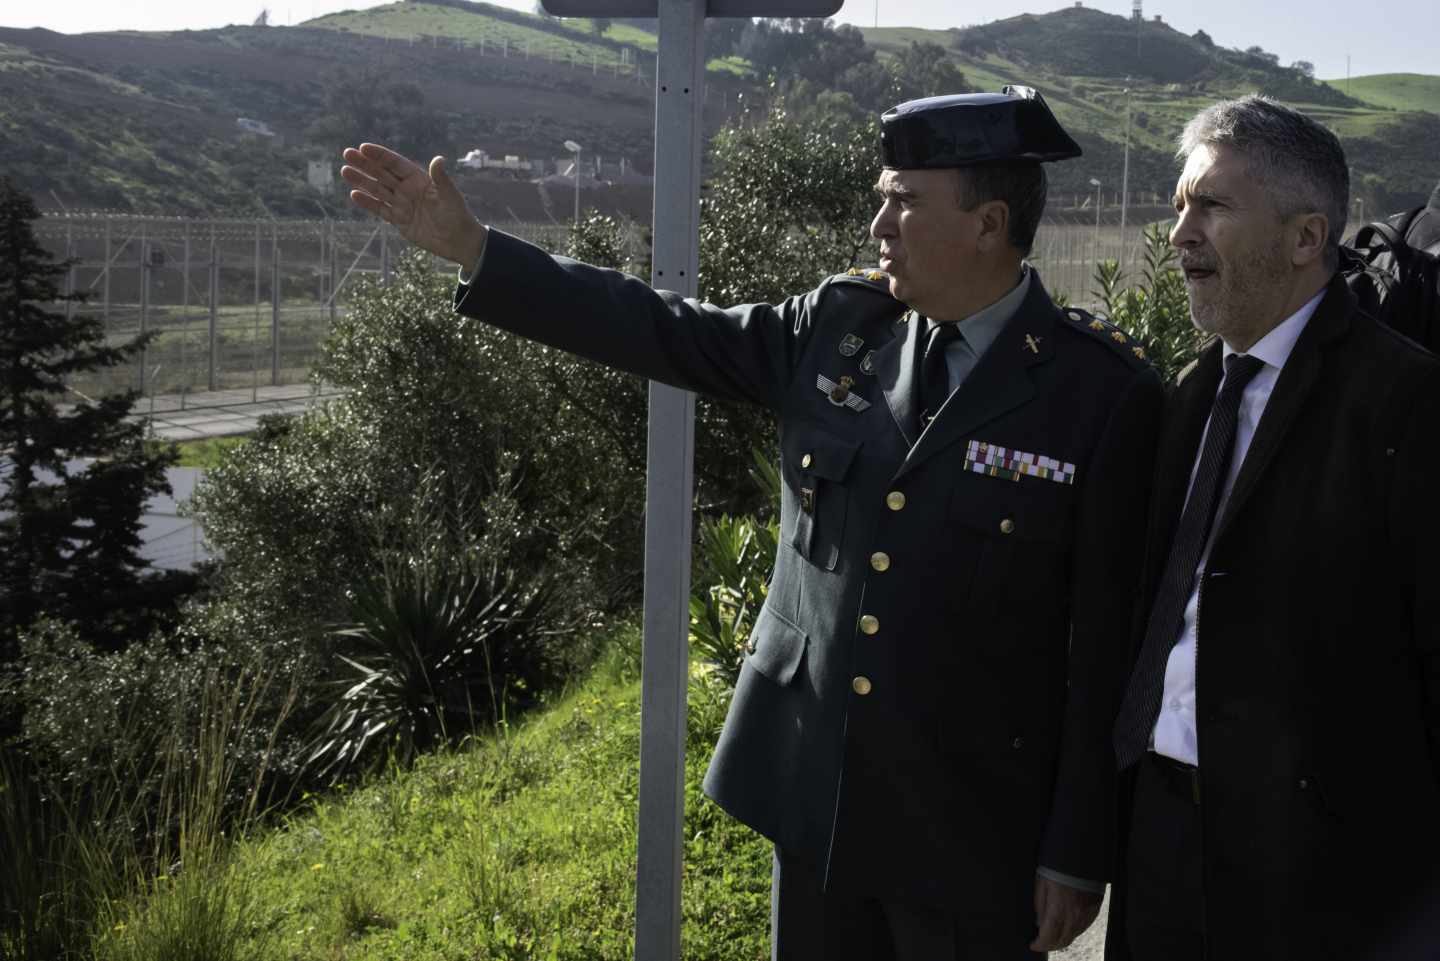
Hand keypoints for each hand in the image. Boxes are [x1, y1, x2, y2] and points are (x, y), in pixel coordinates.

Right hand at [340, 143, 486, 267]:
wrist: (458, 241)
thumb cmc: (457, 215)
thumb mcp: (449, 196)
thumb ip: (441, 178)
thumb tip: (438, 159)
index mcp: (419, 179)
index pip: (396, 164)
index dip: (380, 155)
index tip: (363, 147)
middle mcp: (408, 189)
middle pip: (382, 173)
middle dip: (365, 164)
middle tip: (347, 153)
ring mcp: (402, 204)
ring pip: (378, 190)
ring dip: (362, 181)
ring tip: (345, 171)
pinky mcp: (399, 220)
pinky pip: (380, 209)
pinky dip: (368, 203)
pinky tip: (354, 195)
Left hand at [1030, 874, 1102, 952]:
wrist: (1081, 856)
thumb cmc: (1058, 867)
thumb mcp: (1041, 885)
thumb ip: (1040, 907)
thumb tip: (1039, 923)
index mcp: (1058, 910)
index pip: (1048, 937)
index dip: (1039, 944)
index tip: (1033, 944)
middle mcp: (1074, 916)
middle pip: (1062, 941)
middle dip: (1050, 945)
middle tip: (1042, 943)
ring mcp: (1086, 914)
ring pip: (1073, 936)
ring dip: (1062, 939)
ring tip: (1053, 935)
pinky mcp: (1095, 909)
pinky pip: (1083, 927)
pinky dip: (1073, 930)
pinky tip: (1067, 926)